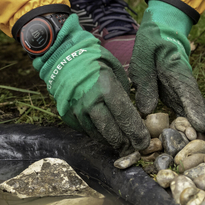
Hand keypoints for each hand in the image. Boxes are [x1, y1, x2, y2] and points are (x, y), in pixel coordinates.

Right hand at [33, 14, 149, 155]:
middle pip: (111, 131)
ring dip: (111, 142)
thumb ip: (123, 92)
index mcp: (105, 88)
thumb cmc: (92, 59)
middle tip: (135, 149)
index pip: (125, 117)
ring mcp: (76, 110)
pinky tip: (105, 136)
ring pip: (97, 134)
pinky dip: (96, 135)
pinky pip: (84, 130)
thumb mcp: (114, 70)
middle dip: (125, 143)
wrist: (60, 55)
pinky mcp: (67, 114)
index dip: (136, 132)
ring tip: (121, 145)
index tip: (144, 142)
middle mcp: (90, 102)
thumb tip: (134, 112)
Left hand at [129, 0, 204, 144]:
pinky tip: (200, 136)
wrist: (159, 32)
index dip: (193, 109)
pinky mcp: (179, 93)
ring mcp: (183, 88)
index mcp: (176, 71)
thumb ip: (145, 83)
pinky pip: (188, 109)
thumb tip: (145, 110)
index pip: (188, 92)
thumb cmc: (151, 44)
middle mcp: (184, 82)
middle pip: (198, 104)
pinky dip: (196, 123)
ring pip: (197, 109)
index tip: (199, 125)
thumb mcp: (143, 60)